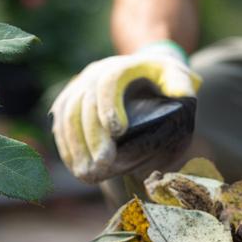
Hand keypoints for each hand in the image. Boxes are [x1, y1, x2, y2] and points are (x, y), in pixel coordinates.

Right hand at [49, 41, 199, 182]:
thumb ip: (181, 84)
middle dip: (92, 137)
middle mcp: (94, 73)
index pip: (108, 83)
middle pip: (85, 104)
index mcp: (120, 66)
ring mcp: (78, 87)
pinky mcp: (68, 102)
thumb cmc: (160, 80)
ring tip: (87, 174)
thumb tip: (181, 95)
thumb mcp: (176, 76)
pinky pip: (60, 124)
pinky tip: (76, 168)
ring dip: (76, 147)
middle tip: (102, 166)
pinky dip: (67, 147)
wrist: (140, 72)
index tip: (118, 132)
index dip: (110, 106)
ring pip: (68, 115)